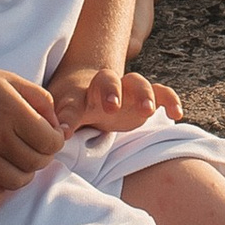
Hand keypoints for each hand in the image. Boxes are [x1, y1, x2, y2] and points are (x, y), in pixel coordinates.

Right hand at [0, 61, 64, 206]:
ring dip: (23, 175)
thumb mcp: (14, 81)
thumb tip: (58, 129)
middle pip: (36, 163)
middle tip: (34, 147)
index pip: (49, 142)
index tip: (48, 135)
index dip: (56, 141)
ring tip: (18, 162)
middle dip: (42, 157)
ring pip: (15, 182)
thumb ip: (42, 101)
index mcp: (11, 110)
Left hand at [50, 62, 179, 137]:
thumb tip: (48, 142)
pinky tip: (176, 114)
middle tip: (110, 107)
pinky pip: (161, 93)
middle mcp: (102, 88)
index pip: (72, 104)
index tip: (65, 133)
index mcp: (77, 95)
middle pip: (107, 81)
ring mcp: (125, 91)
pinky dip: (169, 99)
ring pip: (136, 82)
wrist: (85, 83)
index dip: (68, 118)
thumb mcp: (59, 114)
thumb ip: (57, 125)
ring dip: (142, 94)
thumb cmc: (70, 104)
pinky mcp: (143, 98)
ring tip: (147, 110)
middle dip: (110, 91)